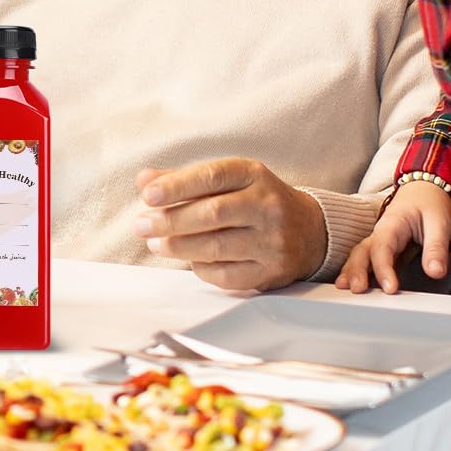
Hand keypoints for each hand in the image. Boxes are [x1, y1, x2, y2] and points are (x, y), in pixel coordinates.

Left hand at [132, 158, 326, 290]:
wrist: (310, 230)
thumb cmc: (256, 200)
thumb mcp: (228, 179)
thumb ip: (185, 179)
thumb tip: (144, 179)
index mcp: (253, 175)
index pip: (212, 176)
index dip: (177, 186)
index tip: (148, 194)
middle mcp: (267, 206)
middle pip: (212, 214)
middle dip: (170, 220)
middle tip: (141, 225)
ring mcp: (272, 241)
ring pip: (217, 246)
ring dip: (179, 246)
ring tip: (155, 243)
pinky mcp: (272, 271)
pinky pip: (228, 276)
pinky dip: (202, 268)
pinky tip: (188, 260)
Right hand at [336, 181, 450, 294]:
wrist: (425, 188)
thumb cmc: (430, 203)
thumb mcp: (439, 222)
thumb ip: (436, 248)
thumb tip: (435, 273)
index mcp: (393, 224)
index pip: (382, 247)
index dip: (384, 268)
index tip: (390, 288)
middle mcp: (381, 232)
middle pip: (363, 250)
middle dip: (357, 270)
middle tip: (357, 289)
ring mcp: (380, 240)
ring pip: (360, 254)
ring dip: (352, 270)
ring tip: (345, 287)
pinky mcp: (384, 249)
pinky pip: (367, 259)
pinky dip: (357, 270)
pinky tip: (351, 283)